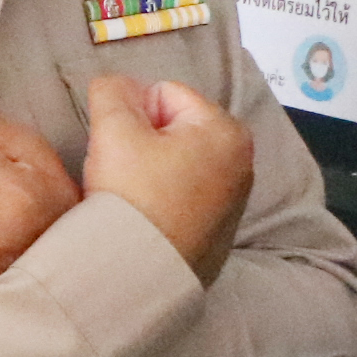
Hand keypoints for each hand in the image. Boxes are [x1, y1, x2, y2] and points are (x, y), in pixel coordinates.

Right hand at [84, 75, 253, 284]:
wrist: (143, 272)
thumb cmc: (132, 193)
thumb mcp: (112, 130)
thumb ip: (112, 91)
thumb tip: (117, 85)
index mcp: (225, 128)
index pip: (163, 93)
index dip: (131, 114)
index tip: (117, 147)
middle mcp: (243, 160)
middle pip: (176, 128)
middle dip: (145, 141)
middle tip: (121, 171)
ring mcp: (236, 199)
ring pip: (180, 162)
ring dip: (154, 170)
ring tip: (132, 196)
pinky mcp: (223, 230)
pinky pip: (188, 196)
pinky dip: (167, 198)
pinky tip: (148, 217)